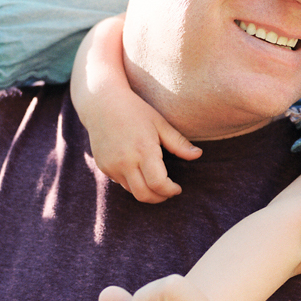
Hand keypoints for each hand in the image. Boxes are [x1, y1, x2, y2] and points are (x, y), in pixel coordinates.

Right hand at [71, 16, 200, 202]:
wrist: (101, 102)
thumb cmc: (135, 110)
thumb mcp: (160, 123)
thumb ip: (179, 143)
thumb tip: (198, 155)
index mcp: (143, 150)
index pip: (158, 184)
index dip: (170, 190)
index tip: (177, 188)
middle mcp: (125, 161)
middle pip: (144, 195)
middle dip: (159, 198)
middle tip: (169, 192)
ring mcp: (111, 165)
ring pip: (132, 191)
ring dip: (146, 191)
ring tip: (157, 182)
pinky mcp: (103, 166)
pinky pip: (121, 182)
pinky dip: (133, 182)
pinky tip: (139, 171)